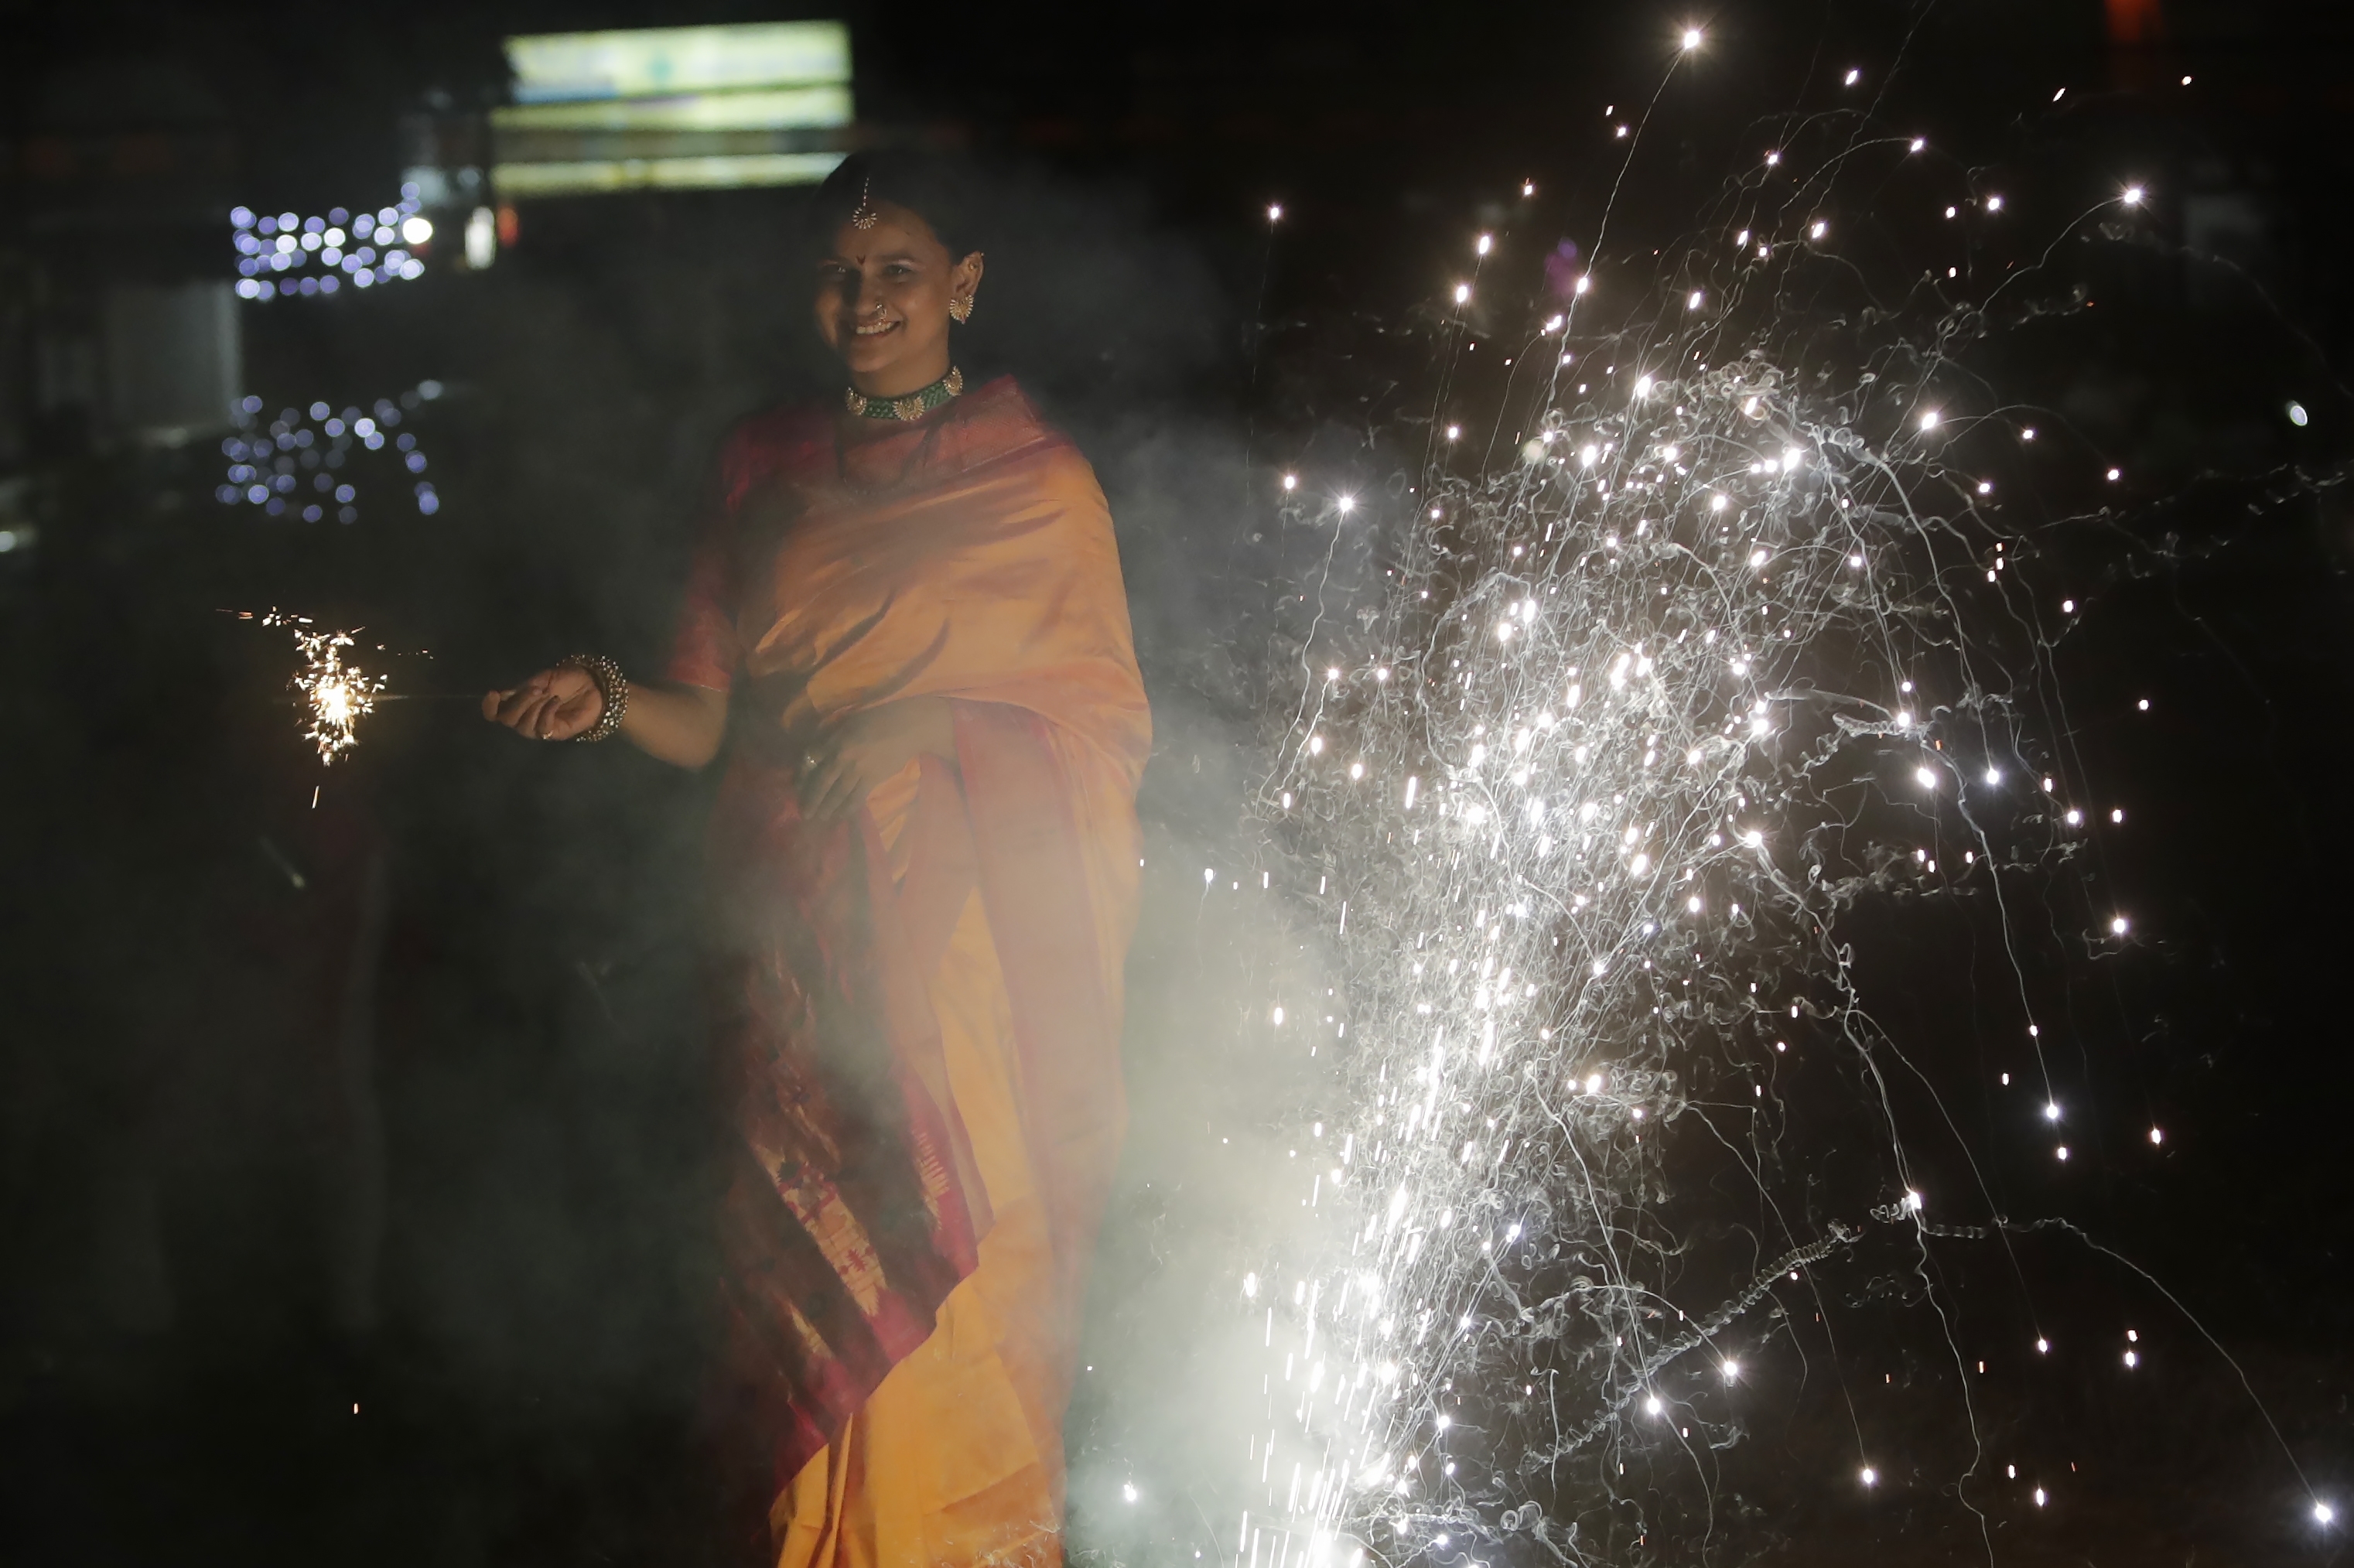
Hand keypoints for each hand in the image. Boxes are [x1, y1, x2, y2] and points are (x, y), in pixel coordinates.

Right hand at [482, 665, 603, 740]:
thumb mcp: (543, 678)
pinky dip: (546, 714)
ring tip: (548, 695)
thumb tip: (505, 695)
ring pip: (523, 727)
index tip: (493, 694)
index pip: (494, 714)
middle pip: (507, 720)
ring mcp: (539, 727)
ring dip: (533, 709)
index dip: (489, 708)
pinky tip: (555, 702)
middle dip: (519, 703)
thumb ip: (525, 687)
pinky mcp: (555, 733)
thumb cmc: (567, 680)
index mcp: (518, 703)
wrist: (593, 685)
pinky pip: (542, 729)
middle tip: (538, 689)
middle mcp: (525, 718)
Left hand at [796, 698, 952, 824]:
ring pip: (838, 793)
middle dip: (812, 799)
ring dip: (827, 807)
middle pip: (822, 782)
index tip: (797, 787)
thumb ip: (832, 737)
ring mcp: (858, 770)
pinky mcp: (872, 779)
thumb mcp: (849, 722)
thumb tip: (818, 755)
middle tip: (804, 813)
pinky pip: (856, 798)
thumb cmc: (878, 720)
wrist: (908, 728)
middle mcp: (843, 756)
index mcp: (835, 740)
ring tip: (820, 817)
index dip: (802, 775)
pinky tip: (841, 816)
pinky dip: (847, 809)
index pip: (811, 760)